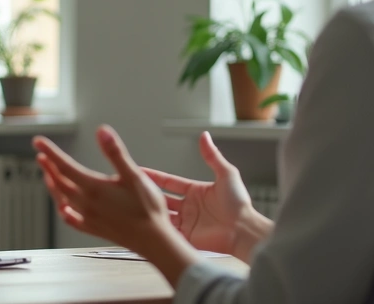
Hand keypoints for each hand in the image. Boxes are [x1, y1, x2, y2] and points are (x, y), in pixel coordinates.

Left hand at [34, 126, 207, 287]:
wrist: (153, 240)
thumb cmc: (147, 208)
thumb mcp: (134, 175)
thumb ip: (115, 152)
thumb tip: (102, 132)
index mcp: (94, 188)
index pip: (65, 166)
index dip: (50, 152)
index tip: (38, 142)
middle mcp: (87, 203)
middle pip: (60, 182)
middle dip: (49, 167)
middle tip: (41, 155)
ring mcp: (89, 217)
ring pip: (62, 199)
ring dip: (53, 185)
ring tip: (49, 176)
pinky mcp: (94, 229)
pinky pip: (71, 219)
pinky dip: (64, 210)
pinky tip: (64, 207)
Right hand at [142, 131, 255, 256]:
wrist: (243, 230)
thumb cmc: (238, 204)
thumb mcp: (226, 173)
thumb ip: (212, 155)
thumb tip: (204, 135)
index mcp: (197, 191)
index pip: (170, 182)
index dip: (155, 177)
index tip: (140, 172)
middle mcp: (190, 207)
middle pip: (163, 198)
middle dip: (148, 194)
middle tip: (130, 189)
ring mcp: (187, 223)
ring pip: (163, 215)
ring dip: (150, 211)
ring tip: (132, 207)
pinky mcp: (187, 237)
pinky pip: (169, 233)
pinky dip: (158, 229)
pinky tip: (145, 224)